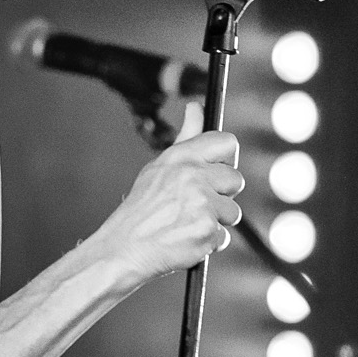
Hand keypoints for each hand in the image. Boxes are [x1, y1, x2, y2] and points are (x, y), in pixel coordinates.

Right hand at [91, 131, 243, 283]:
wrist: (122, 249)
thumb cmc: (140, 211)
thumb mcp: (159, 168)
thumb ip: (186, 138)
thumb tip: (196, 107)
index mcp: (180, 157)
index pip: (226, 142)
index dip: (225, 159)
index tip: (214, 173)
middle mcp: (192, 176)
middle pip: (235, 179)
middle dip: (221, 196)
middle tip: (193, 206)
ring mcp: (201, 203)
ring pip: (232, 211)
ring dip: (215, 222)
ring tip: (186, 224)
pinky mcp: (207, 230)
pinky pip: (223, 236)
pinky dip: (208, 243)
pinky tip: (185, 240)